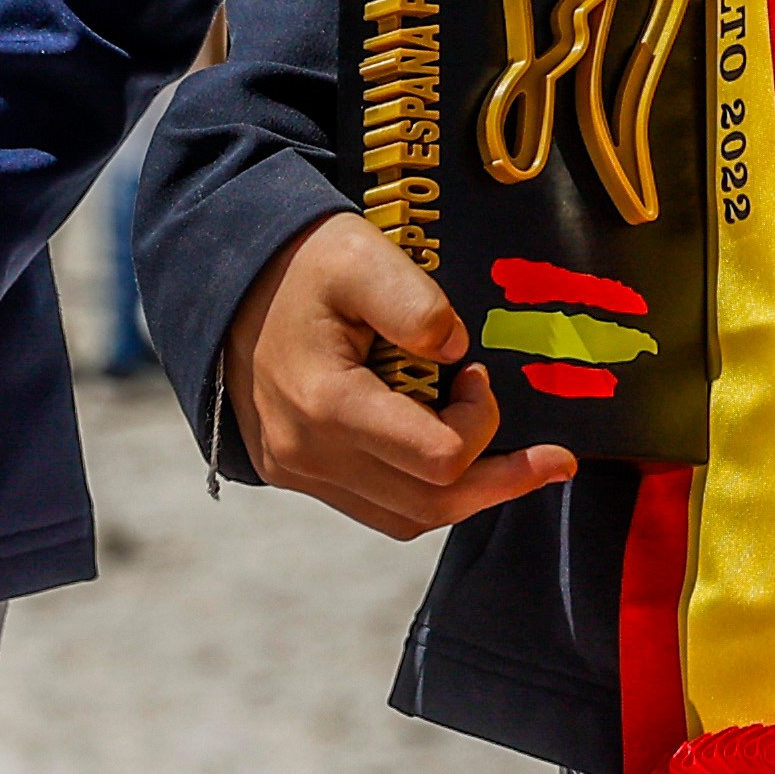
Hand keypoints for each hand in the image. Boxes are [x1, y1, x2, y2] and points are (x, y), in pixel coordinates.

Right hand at [223, 210, 579, 539]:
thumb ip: (414, 302)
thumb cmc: (301, 263)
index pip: (438, 457)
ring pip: (405, 517)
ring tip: (509, 466)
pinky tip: (447, 460)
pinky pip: (374, 507)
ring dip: (464, 495)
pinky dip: (422, 492)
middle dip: (499, 480)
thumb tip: (457, 352)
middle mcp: (309, 453)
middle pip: (430, 504)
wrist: (225, 280)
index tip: (474, 369)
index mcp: (329, 405)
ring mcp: (298, 470)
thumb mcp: (360, 255)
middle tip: (549, 459)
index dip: (480, 420)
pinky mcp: (294, 472)